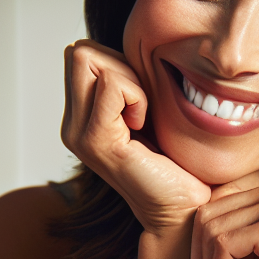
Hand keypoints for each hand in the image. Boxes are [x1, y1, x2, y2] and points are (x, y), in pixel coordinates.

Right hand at [60, 40, 210, 238]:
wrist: (186, 208)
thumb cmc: (178, 164)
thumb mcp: (149, 113)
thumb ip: (129, 85)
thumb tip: (130, 50)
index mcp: (81, 118)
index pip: (82, 54)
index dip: (118, 65)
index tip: (142, 100)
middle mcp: (72, 126)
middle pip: (80, 52)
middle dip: (119, 66)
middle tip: (143, 105)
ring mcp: (79, 134)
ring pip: (89, 60)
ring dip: (128, 80)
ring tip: (143, 117)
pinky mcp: (96, 141)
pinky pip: (111, 86)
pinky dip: (136, 96)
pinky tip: (145, 127)